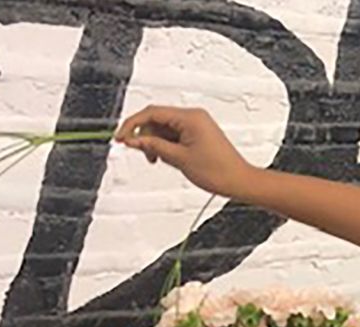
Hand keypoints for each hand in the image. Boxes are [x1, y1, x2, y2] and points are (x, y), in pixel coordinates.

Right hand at [115, 106, 255, 197]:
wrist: (239, 181)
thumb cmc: (218, 171)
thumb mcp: (178, 159)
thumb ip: (153, 146)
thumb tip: (133, 140)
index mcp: (190, 117)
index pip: (152, 113)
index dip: (132, 125)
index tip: (120, 138)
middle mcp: (194, 116)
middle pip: (157, 120)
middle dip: (146, 137)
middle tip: (145, 155)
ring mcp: (197, 124)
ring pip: (164, 128)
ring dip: (156, 143)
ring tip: (160, 160)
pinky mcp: (198, 133)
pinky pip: (175, 134)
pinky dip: (167, 146)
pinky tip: (169, 159)